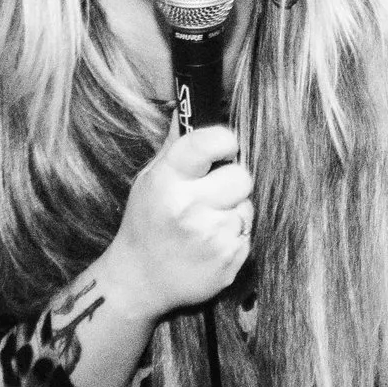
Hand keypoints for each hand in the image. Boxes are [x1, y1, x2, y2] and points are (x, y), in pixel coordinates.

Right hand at [102, 120, 253, 320]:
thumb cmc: (146, 223)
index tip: (224, 148)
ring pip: (247, 207)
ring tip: (206, 223)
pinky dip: (234, 237)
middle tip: (212, 194)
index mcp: (167, 181)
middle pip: (242, 177)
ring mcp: (210, 238)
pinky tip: (210, 243)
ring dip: (232, 212)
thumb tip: (188, 106)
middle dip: (231, 183)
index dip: (225, 141)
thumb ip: (176, 145)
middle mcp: (189, 208)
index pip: (211, 142)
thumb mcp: (149, 180)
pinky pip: (248, 235)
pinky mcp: (228, 262)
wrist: (139, 280)